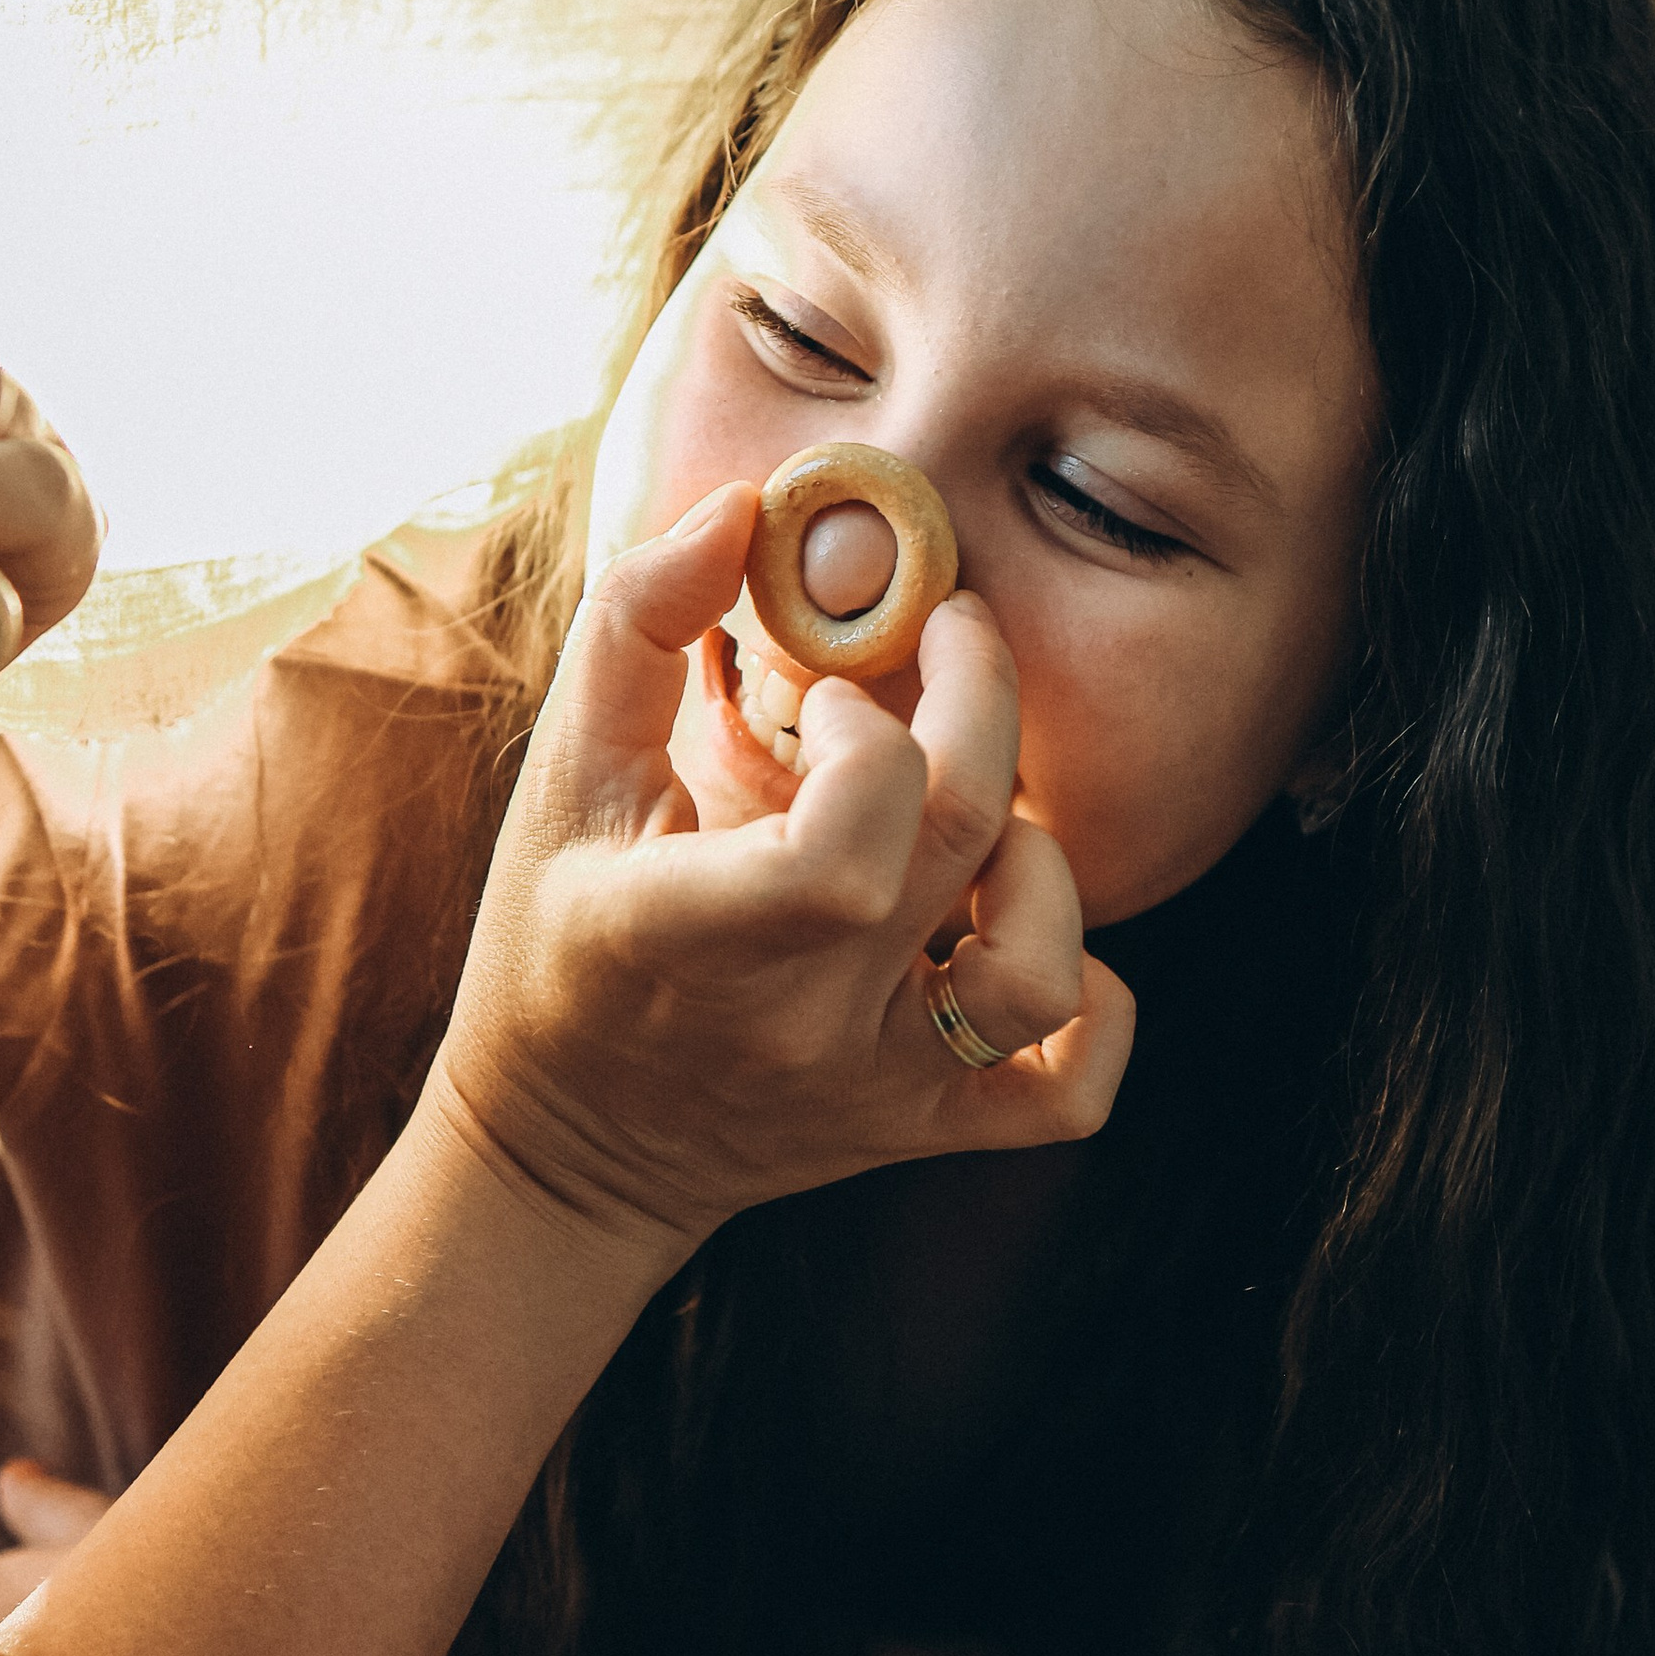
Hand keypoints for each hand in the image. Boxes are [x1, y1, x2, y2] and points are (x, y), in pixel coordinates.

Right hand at [435, 484, 1134, 1249]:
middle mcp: (793, 1024)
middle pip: (968, 843)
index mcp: (684, 933)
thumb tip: (742, 508)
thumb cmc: (557, 937)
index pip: (844, 848)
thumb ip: (637, 624)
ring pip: (1036, 973)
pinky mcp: (924, 1129)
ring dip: (1039, 862)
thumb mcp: (563, 776)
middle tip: (950, 639)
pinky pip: (1072, 1093)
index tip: (836, 695)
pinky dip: (1097, 1006)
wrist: (570, 1147)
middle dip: (983, 699)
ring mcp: (870, 1088)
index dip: (874, 738)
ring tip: (980, 818)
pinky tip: (1020, 930)